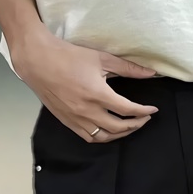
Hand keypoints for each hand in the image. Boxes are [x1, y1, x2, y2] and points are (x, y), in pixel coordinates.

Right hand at [9, 23, 158, 142]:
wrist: (39, 61)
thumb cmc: (70, 56)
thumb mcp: (102, 58)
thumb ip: (128, 68)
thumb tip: (151, 73)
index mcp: (98, 95)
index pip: (127, 110)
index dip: (143, 112)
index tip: (153, 109)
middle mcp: (87, 111)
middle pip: (118, 127)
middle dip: (136, 124)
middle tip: (145, 118)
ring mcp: (75, 119)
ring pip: (103, 137)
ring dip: (120, 134)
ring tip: (130, 126)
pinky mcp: (66, 121)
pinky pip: (88, 137)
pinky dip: (102, 137)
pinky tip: (108, 130)